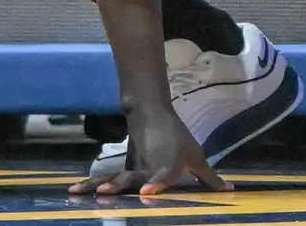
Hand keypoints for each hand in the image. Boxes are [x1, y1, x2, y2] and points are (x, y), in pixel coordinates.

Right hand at [71, 107, 230, 195]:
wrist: (149, 111)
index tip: (146, 193)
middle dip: (114, 187)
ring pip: (111, 178)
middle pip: (128, 180)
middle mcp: (146, 168)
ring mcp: (131, 167)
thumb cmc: (176, 137)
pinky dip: (91, 183)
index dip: (156, 185)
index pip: (162, 177)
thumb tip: (230, 190)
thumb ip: (209, 177)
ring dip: (93, 185)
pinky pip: (107, 178)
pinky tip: (77, 189)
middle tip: (101, 194)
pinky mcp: (122, 166)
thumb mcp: (196, 157)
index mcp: (166, 167)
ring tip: (75, 190)